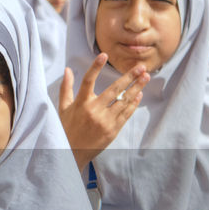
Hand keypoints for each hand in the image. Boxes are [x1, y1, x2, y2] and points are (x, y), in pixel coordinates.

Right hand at [58, 55, 147, 170]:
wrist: (71, 154)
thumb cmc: (66, 129)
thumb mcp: (63, 108)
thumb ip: (66, 88)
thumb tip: (68, 70)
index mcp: (81, 103)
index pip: (88, 80)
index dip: (96, 67)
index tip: (104, 55)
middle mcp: (94, 111)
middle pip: (114, 89)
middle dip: (129, 77)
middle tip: (141, 67)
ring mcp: (105, 121)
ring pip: (124, 101)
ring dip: (136, 88)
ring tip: (145, 78)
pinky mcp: (112, 130)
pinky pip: (126, 114)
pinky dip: (133, 104)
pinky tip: (139, 95)